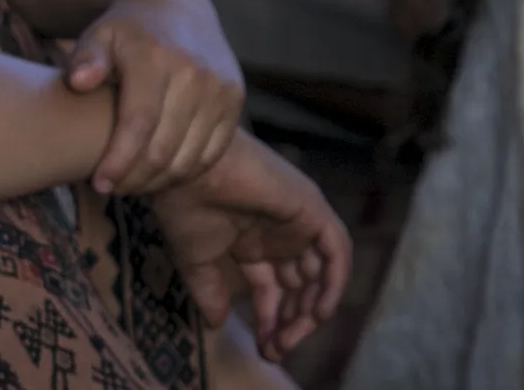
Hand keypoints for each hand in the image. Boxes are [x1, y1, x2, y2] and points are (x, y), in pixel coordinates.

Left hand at [63, 0, 245, 193]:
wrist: (178, 8)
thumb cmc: (128, 32)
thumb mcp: (99, 37)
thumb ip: (85, 59)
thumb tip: (79, 81)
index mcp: (158, 57)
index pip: (139, 124)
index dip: (119, 161)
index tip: (99, 183)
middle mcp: (196, 72)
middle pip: (164, 149)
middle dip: (134, 179)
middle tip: (112, 187)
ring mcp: (221, 86)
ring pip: (188, 158)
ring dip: (157, 181)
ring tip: (132, 182)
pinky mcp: (235, 98)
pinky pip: (212, 153)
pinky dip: (185, 172)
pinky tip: (160, 172)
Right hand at [150, 134, 349, 354]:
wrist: (188, 173)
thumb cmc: (186, 209)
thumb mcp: (197, 262)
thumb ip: (210, 293)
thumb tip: (216, 325)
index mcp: (253, 242)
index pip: (274, 289)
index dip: (271, 321)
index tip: (264, 350)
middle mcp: (280, 233)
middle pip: (299, 285)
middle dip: (291, 321)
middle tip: (276, 350)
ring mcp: (299, 221)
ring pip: (319, 273)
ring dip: (310, 310)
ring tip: (290, 339)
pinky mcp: (313, 209)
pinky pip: (336, 250)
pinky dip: (334, 281)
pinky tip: (318, 312)